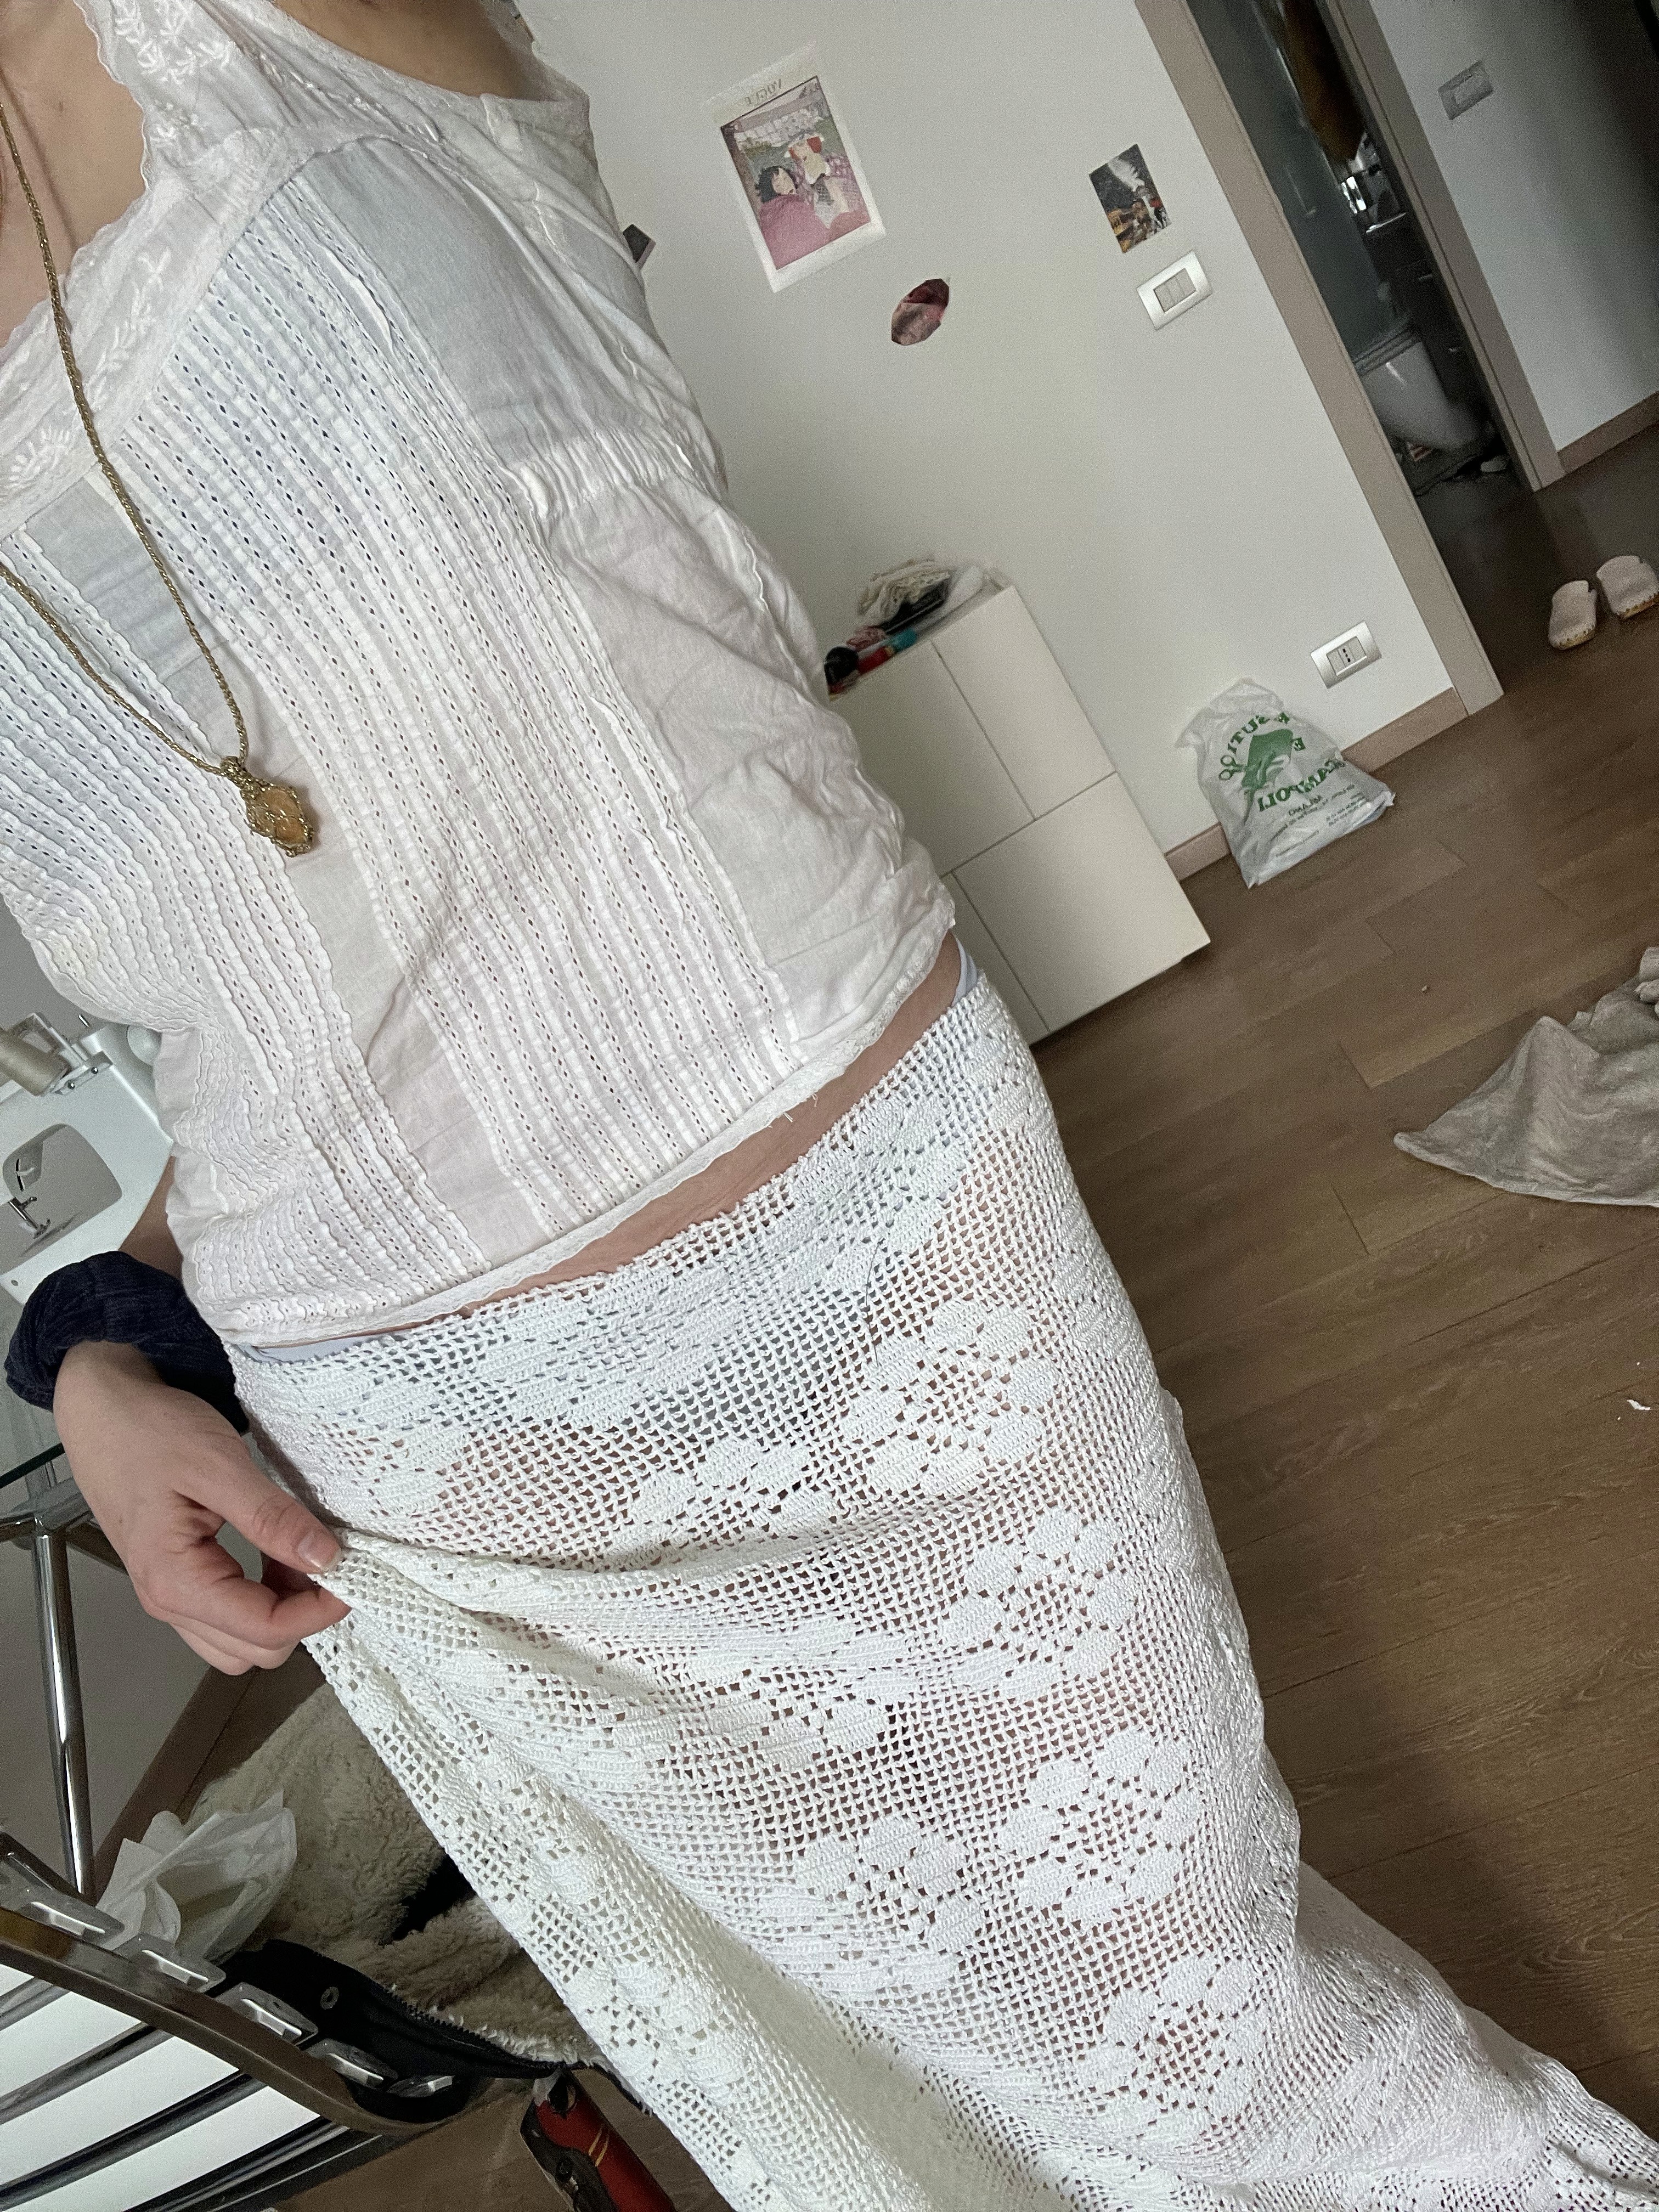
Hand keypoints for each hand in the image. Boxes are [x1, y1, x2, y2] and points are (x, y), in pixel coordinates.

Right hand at [53, 1341, 349, 1672]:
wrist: (103, 1412)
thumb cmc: (149, 1432)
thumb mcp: (220, 1465)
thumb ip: (271, 1517)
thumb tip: (324, 1557)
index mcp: (176, 1581)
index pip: (265, 1629)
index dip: (319, 1610)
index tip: (353, 1574)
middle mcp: (167, 1600)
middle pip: (254, 1649)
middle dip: (301, 1614)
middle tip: (331, 1561)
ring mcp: (168, 1593)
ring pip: (239, 1641)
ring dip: (281, 1609)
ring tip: (303, 1555)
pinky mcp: (175, 1577)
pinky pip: (225, 1614)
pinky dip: (261, 1595)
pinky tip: (277, 1552)